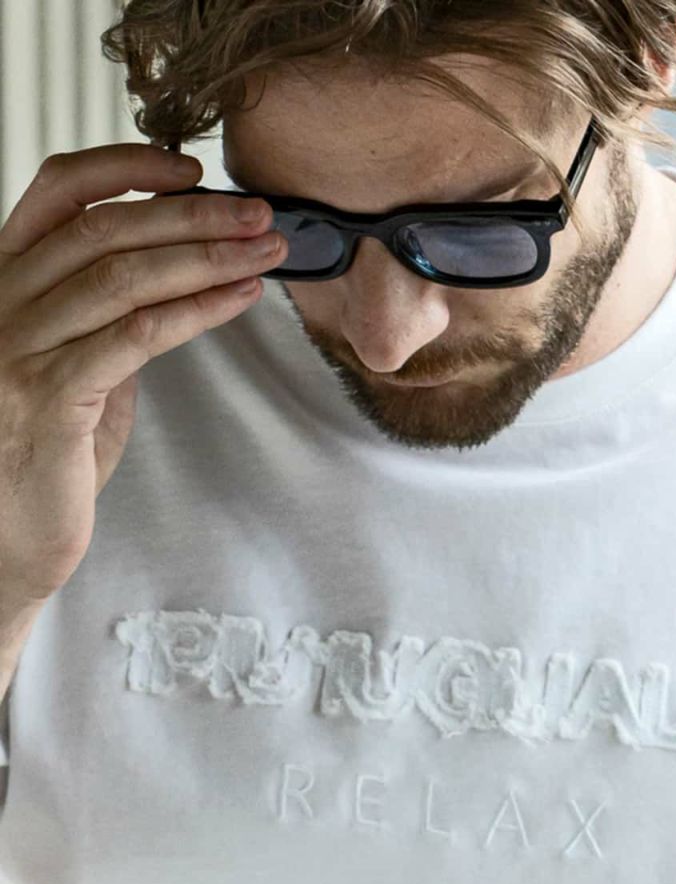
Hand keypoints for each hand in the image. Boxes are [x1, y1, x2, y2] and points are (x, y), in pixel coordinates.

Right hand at [0, 143, 287, 604]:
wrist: (5, 543)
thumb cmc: (43, 460)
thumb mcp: (73, 373)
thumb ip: (105, 325)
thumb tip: (168, 291)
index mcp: (4, 283)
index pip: (56, 192)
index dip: (125, 166)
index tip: (190, 168)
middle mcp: (0, 302)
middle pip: (104, 228)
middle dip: (192, 215)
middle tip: (259, 212)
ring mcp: (16, 347)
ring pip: (123, 275)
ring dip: (206, 256)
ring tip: (266, 249)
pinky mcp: (49, 397)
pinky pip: (135, 336)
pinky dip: (196, 310)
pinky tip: (239, 298)